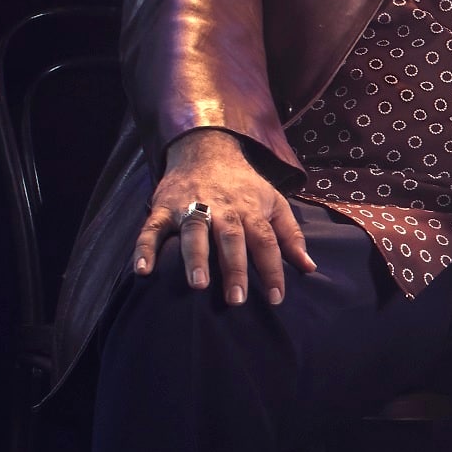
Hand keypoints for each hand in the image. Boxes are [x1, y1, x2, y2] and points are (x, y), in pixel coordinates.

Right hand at [133, 127, 314, 306]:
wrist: (206, 152)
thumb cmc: (244, 186)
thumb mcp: (275, 203)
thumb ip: (290, 236)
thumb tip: (309, 268)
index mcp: (250, 211)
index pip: (265, 242)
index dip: (272, 270)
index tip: (276, 298)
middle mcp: (222, 209)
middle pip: (231, 239)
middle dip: (234, 268)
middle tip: (236, 299)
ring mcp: (190, 207)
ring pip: (194, 232)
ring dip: (196, 258)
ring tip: (198, 285)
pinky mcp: (163, 208)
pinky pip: (151, 229)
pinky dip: (144, 249)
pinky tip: (142, 271)